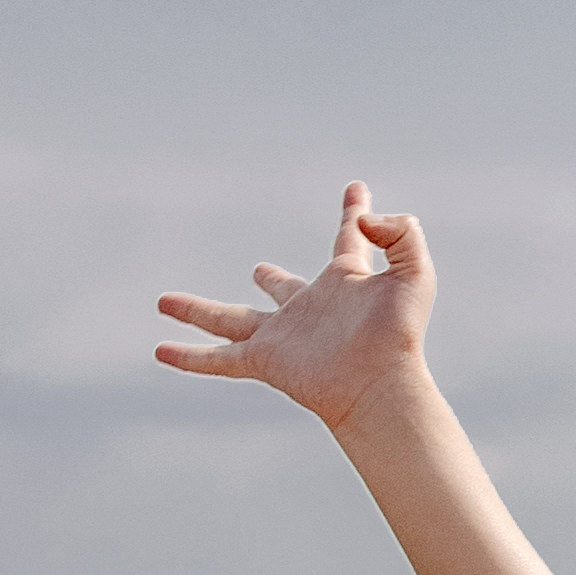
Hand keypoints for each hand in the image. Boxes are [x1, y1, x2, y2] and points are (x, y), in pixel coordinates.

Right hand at [154, 180, 434, 417]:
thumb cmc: (400, 334)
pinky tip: (160, 350)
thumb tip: (361, 221)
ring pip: (229, 320)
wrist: (381, 384)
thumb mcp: (414, 272)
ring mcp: (283, 335)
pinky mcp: (265, 360)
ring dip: (197, 312)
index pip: (348, 239)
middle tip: (259, 270)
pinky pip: (219, 359)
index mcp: (346, 282)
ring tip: (165, 301)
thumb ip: (399, 233)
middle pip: (282, 289)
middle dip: (271, 280)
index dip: (354, 213)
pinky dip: (189, 357)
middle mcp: (310, 308)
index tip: (355, 190)